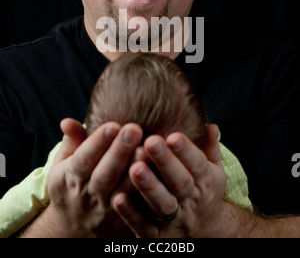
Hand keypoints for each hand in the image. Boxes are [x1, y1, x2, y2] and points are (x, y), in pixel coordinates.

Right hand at [46, 118, 142, 237]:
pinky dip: (147, 189)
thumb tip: (67, 121)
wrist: (75, 229)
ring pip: (122, 192)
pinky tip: (158, 171)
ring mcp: (106, 209)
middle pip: (104, 175)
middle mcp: (88, 194)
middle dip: (119, 152)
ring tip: (147, 149)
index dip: (97, 143)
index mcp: (69, 177)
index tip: (113, 125)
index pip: (83, 159)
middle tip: (134, 129)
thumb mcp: (63, 164)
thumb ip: (71, 142)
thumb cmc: (71, 184)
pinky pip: (136, 206)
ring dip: (135, 170)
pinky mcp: (123, 219)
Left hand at [112, 124, 227, 237]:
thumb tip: (211, 126)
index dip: (186, 151)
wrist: (205, 231)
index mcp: (205, 181)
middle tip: (151, 142)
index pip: (198, 164)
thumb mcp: (213, 170)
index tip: (173, 135)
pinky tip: (118, 197)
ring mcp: (175, 219)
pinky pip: (144, 226)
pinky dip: (131, 214)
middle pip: (180, 182)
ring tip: (135, 168)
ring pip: (163, 204)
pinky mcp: (157, 236)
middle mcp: (191, 200)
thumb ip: (210, 148)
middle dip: (166, 162)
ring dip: (149, 187)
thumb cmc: (202, 190)